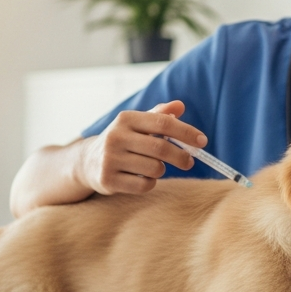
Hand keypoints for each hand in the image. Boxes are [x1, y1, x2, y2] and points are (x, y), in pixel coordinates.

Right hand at [78, 100, 207, 195]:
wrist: (88, 161)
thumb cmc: (123, 140)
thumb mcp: (137, 124)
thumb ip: (159, 115)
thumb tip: (180, 106)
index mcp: (126, 119)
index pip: (163, 123)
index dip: (186, 132)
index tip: (202, 142)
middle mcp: (116, 137)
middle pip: (161, 148)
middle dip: (182, 157)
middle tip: (190, 162)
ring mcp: (110, 159)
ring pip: (155, 169)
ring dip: (161, 170)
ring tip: (154, 167)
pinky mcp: (108, 180)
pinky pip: (144, 186)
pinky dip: (150, 183)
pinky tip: (142, 178)